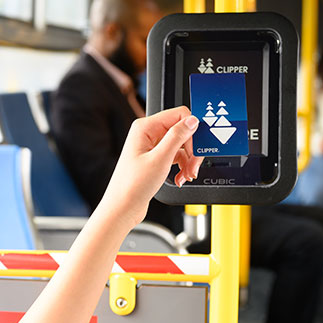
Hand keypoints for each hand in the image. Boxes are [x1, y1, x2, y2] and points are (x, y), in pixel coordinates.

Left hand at [98, 107, 202, 227]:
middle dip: (192, 150)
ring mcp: (151, 146)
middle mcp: (148, 133)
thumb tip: (192, 121)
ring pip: (181, 145)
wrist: (123, 207)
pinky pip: (176, 156)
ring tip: (187, 175)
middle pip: (182, 131)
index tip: (199, 147)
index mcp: (145, 127)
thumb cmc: (132, 186)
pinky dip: (182, 167)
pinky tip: (181, 177)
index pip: (179, 115)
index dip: (193, 131)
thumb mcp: (160, 159)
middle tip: (194, 166)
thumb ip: (177, 137)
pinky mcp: (155, 158)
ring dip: (188, 161)